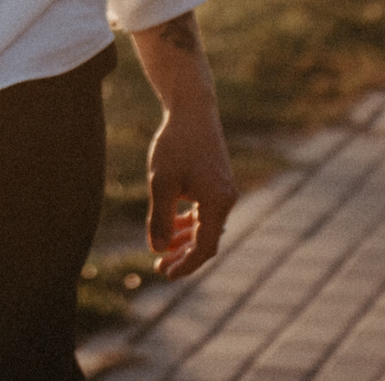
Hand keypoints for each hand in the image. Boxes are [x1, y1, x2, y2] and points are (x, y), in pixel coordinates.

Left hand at [141, 58, 238, 275]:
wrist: (192, 110)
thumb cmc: (175, 144)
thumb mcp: (161, 182)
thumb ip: (160, 218)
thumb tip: (157, 249)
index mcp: (217, 203)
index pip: (204, 248)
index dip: (185, 265)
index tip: (164, 273)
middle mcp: (227, 199)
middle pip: (208, 241)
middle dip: (184, 256)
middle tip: (160, 267)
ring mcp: (224, 191)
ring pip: (207, 228)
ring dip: (186, 241)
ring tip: (162, 250)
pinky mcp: (218, 183)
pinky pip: (206, 213)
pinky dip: (190, 223)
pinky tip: (173, 226)